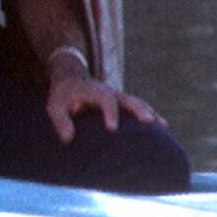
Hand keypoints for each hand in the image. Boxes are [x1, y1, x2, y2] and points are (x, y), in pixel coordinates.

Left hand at [44, 56, 159, 143]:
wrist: (71, 78)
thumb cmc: (62, 94)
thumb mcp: (54, 105)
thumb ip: (60, 121)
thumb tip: (68, 139)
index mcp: (94, 91)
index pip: (105, 100)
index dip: (110, 113)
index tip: (112, 129)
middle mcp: (110, 92)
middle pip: (128, 99)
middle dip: (139, 110)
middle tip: (149, 121)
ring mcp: (119, 97)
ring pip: (138, 103)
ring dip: (150, 113)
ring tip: (162, 125)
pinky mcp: (123, 102)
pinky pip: (139, 107)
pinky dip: (151, 114)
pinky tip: (162, 126)